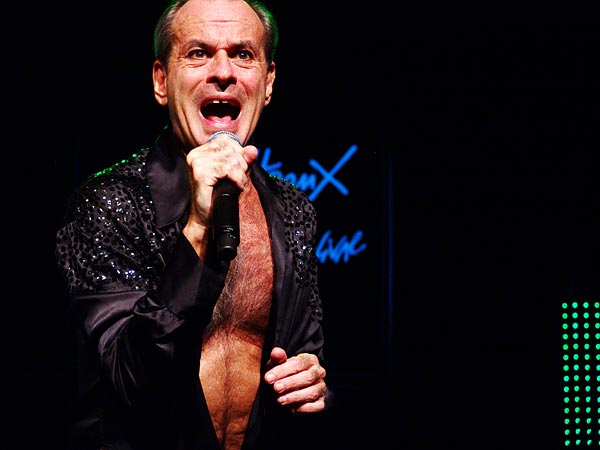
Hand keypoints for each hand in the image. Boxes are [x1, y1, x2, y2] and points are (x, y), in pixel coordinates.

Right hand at [183, 134, 257, 254]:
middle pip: (230, 149)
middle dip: (241, 165)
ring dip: (240, 174)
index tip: (239, 170)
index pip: (226, 141)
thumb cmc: (217, 198)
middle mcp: (196, 154)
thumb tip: (253, 149)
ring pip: (231, 159)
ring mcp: (197, 163)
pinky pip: (228, 169)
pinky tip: (235, 187)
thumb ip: (243, 161)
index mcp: (201, 152)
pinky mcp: (200, 173)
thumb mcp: (233, 175)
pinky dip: (237, 179)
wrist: (205, 219)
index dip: (239, 154)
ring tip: (237, 185)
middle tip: (239, 181)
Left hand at [264, 347, 326, 412]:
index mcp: (310, 360)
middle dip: (290, 383)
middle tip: (276, 388)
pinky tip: (294, 409)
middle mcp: (319, 372)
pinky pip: (318, 405)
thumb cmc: (283, 374)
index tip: (268, 378)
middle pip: (308, 377)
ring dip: (295, 397)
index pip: (298, 363)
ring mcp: (321, 387)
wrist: (288, 389)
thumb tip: (276, 352)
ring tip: (280, 400)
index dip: (282, 370)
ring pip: (312, 392)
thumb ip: (277, 359)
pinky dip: (306, 408)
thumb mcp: (277, 365)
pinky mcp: (321, 401)